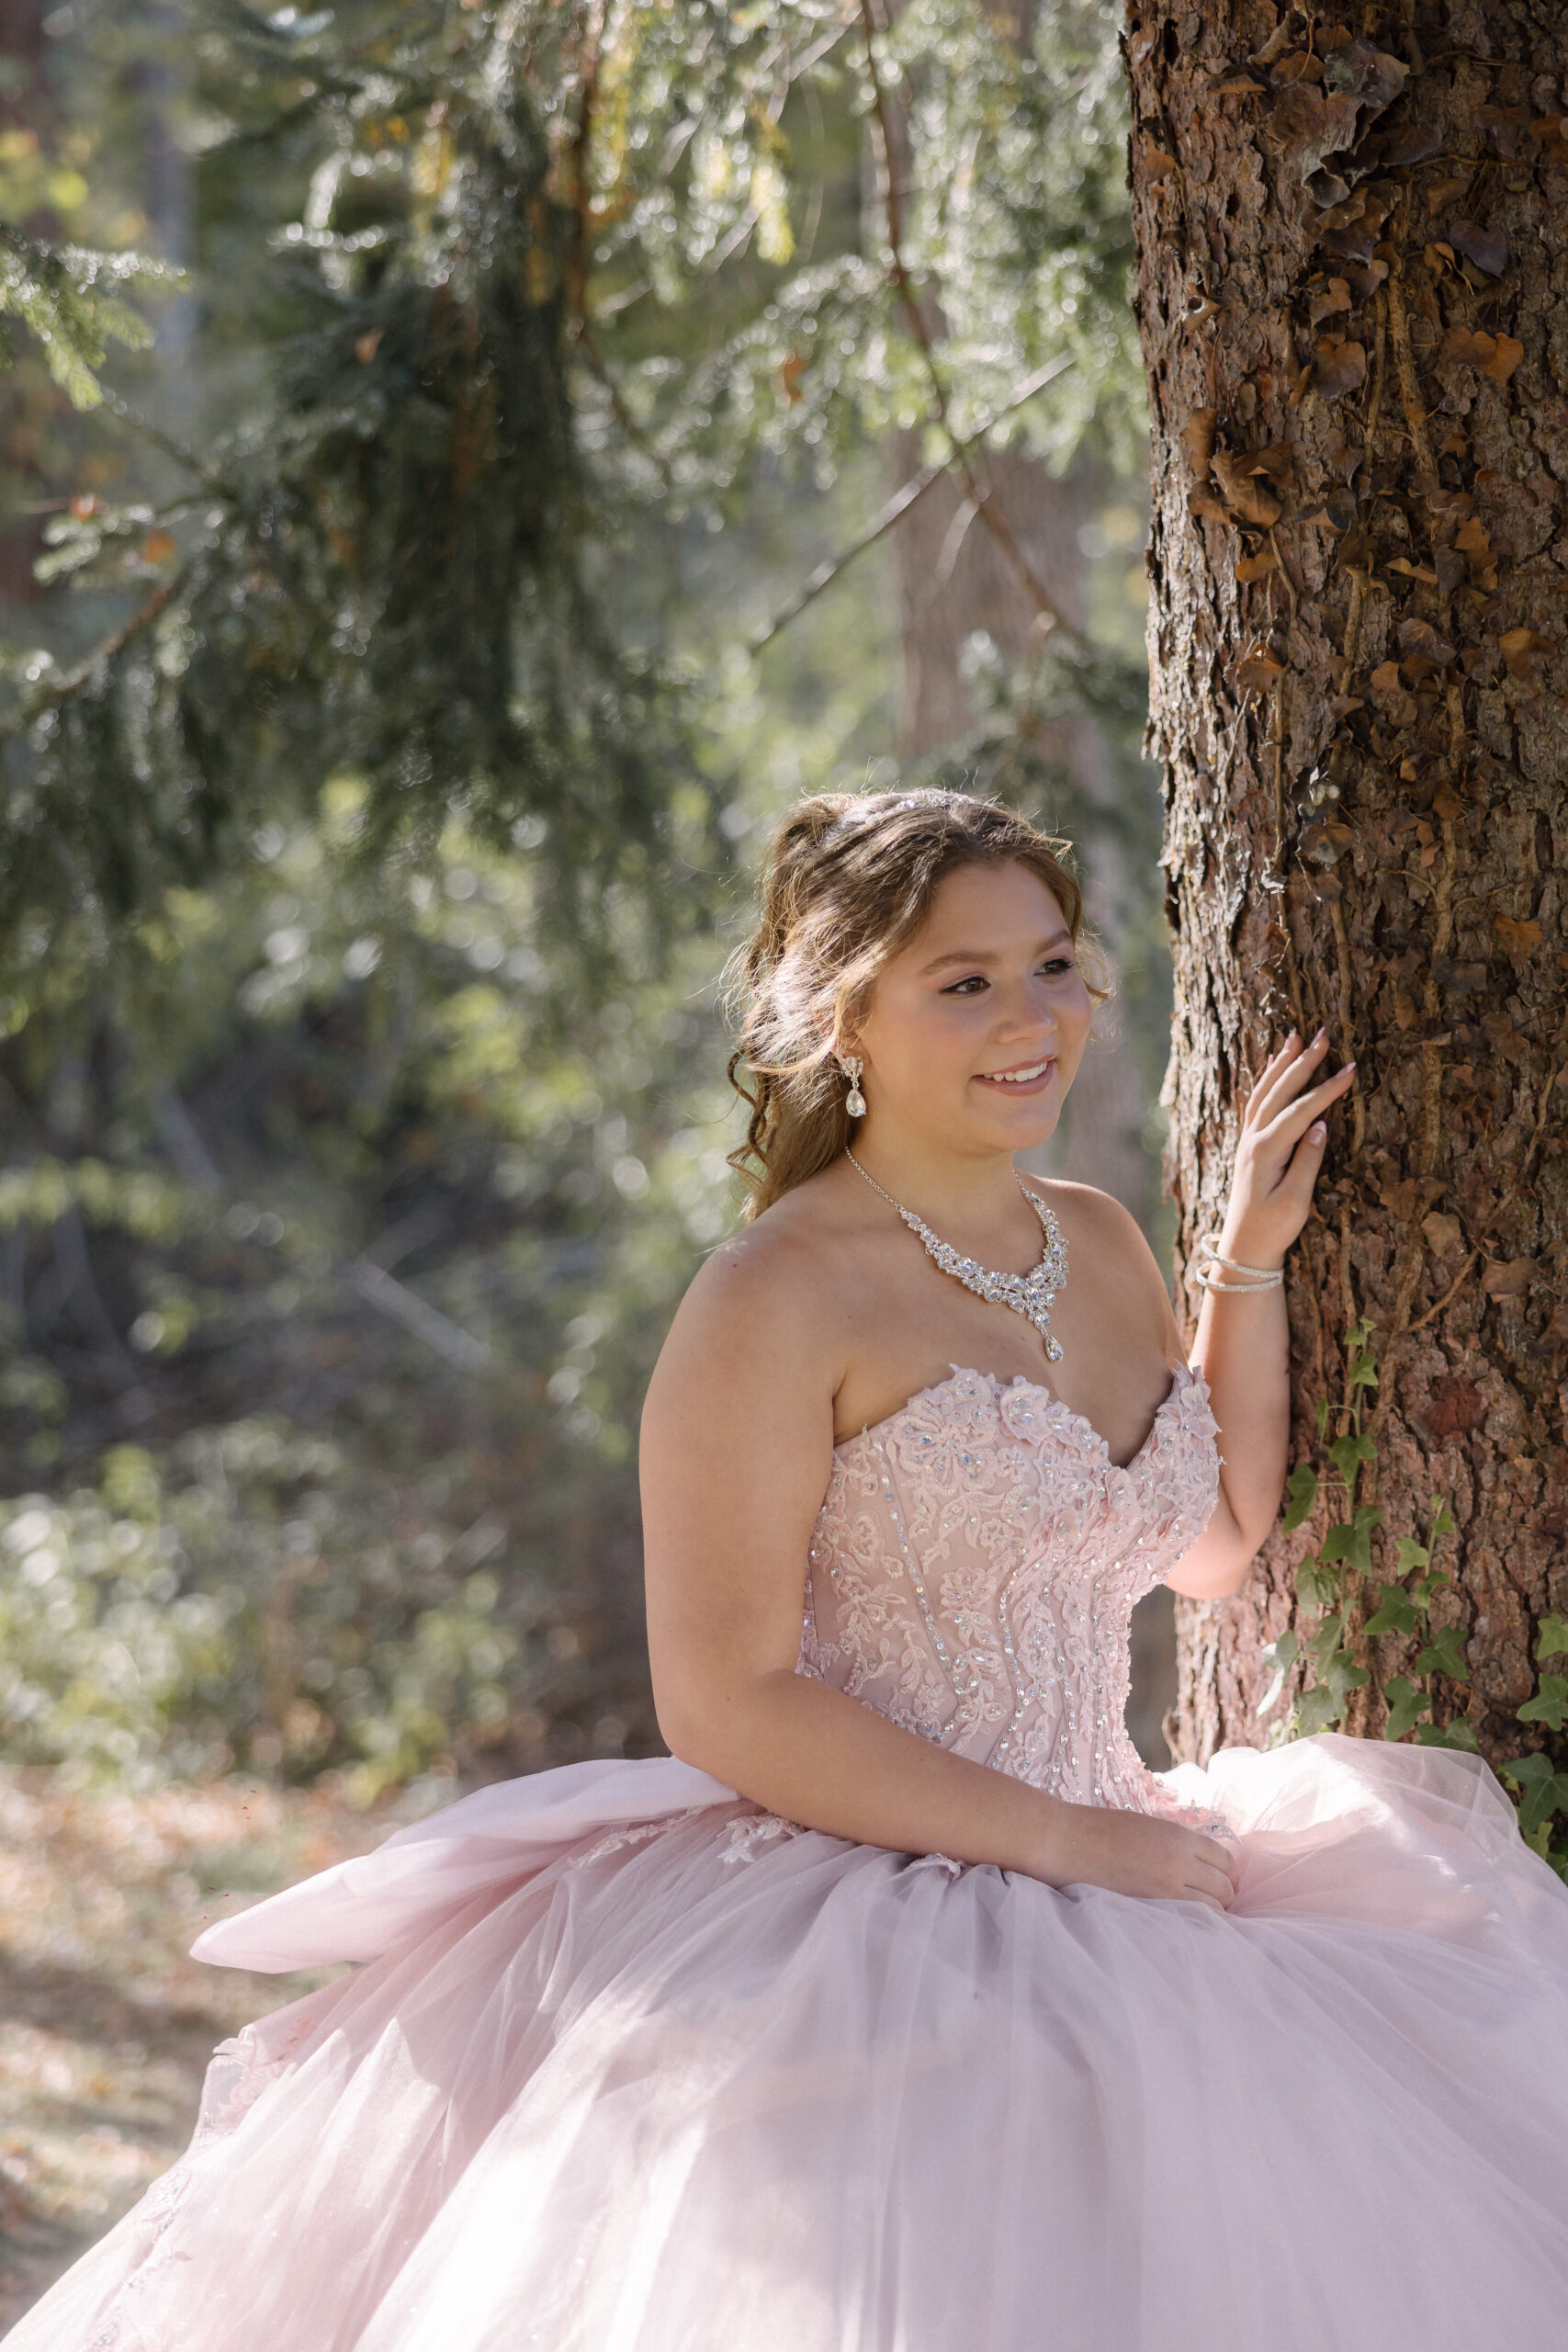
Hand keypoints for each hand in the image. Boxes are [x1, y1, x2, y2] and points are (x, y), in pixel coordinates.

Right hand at [1032, 1803, 1239, 1912]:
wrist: (1062, 1840)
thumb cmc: (1097, 1830)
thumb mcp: (1146, 1827)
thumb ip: (1175, 1846)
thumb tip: (1198, 1868)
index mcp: (1178, 1836)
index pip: (1226, 1860)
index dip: (1228, 1876)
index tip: (1221, 1884)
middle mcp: (1179, 1860)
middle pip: (1224, 1888)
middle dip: (1223, 1898)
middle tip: (1210, 1905)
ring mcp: (1165, 1887)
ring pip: (1212, 1910)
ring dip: (1209, 1916)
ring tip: (1195, 1919)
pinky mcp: (1149, 1908)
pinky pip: (1188, 1922)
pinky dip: (1191, 1925)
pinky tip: (1180, 1926)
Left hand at [1218, 1029, 1354, 1270]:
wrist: (1242, 1248)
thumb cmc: (1272, 1229)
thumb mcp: (1295, 1201)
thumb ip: (1307, 1161)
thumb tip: (1321, 1125)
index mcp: (1265, 1150)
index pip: (1301, 1110)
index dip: (1327, 1089)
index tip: (1352, 1069)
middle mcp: (1252, 1139)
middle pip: (1280, 1091)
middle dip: (1303, 1061)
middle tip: (1323, 1033)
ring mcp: (1248, 1141)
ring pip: (1264, 1093)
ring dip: (1281, 1064)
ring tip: (1295, 1037)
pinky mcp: (1249, 1147)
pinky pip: (1256, 1104)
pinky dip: (1266, 1082)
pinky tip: (1272, 1068)